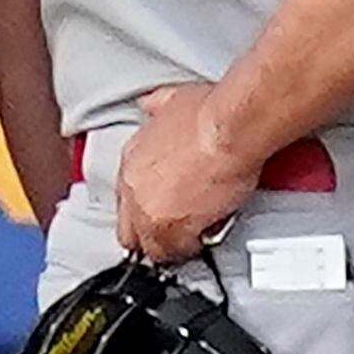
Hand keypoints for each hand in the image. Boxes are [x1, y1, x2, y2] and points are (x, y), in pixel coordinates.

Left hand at [112, 80, 261, 262]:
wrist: (227, 128)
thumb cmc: (209, 113)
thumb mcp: (172, 99)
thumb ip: (157, 105)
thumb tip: (152, 102)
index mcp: (131, 158)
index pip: (126, 197)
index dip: (146, 206)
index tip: (163, 207)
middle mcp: (133, 186)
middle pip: (129, 229)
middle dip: (150, 234)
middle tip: (175, 232)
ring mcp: (149, 210)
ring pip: (150, 246)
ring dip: (171, 244)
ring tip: (193, 239)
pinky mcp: (171, 229)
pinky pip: (175, 253)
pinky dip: (191, 248)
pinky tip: (205, 238)